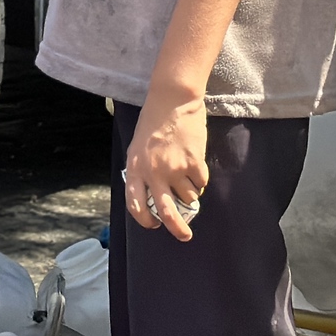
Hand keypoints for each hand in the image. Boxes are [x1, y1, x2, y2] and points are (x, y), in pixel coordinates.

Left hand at [122, 85, 208, 241]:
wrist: (171, 100)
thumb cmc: (152, 122)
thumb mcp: (138, 147)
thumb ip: (143, 170)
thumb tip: (155, 195)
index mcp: (135, 168)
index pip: (135, 205)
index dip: (145, 219)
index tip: (154, 224)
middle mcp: (153, 173)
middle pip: (166, 212)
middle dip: (176, 228)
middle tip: (184, 235)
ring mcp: (174, 169)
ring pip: (188, 197)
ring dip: (190, 192)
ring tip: (186, 174)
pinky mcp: (193, 163)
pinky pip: (201, 182)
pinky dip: (200, 178)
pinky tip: (194, 162)